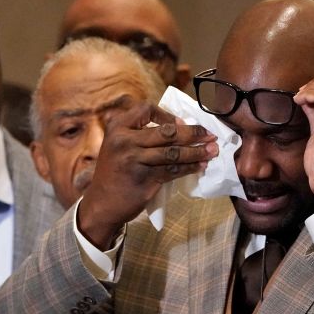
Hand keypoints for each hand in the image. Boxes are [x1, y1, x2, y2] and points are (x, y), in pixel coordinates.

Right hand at [77, 102, 216, 247]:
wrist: (102, 203)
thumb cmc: (115, 172)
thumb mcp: (118, 145)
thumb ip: (138, 134)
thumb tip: (178, 126)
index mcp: (118, 127)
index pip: (147, 110)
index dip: (167, 115)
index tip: (181, 123)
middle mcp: (125, 141)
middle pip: (166, 132)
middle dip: (192, 133)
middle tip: (210, 134)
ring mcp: (135, 160)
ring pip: (173, 152)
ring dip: (196, 151)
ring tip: (212, 150)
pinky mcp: (145, 178)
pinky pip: (173, 170)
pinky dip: (190, 167)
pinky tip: (200, 166)